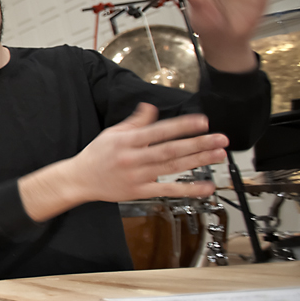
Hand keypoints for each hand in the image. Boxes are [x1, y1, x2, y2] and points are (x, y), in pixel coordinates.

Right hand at [20, 104, 228, 221]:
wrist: (79, 180)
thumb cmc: (96, 155)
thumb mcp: (112, 133)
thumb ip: (135, 122)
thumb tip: (151, 108)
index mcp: (127, 141)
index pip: (159, 131)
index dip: (181, 126)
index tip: (202, 121)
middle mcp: (133, 158)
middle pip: (170, 151)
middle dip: (197, 144)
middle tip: (220, 139)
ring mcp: (138, 177)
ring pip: (172, 168)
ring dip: (198, 161)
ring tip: (218, 155)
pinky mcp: (140, 192)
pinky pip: (168, 191)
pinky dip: (188, 189)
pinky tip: (206, 187)